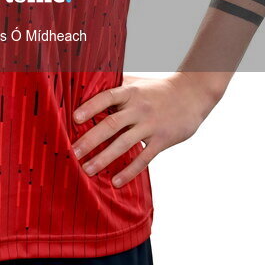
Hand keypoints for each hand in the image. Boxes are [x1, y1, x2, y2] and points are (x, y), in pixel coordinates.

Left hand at [71, 72, 218, 187]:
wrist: (192, 94)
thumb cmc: (158, 89)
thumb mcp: (137, 83)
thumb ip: (116, 87)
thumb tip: (89, 87)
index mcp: (130, 92)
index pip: (106, 97)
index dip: (90, 107)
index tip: (74, 119)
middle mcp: (139, 108)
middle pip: (111, 124)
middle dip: (90, 139)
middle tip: (73, 152)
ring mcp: (151, 125)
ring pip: (124, 144)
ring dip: (103, 158)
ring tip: (87, 169)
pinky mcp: (161, 140)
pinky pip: (143, 158)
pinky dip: (129, 171)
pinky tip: (116, 181)